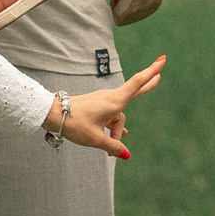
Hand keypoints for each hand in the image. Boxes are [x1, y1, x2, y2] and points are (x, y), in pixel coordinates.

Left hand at [45, 55, 166, 157]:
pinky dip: (112, 129)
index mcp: (113, 102)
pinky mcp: (97, 106)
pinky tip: (116, 138)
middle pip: (133, 93)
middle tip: (162, 67)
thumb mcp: (95, 139)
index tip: (162, 60)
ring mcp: (103, 102)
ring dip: (115, 133)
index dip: (151, 73)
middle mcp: (110, 99)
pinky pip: (111, 118)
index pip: (137, 84)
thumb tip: (126, 154)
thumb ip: (112, 146)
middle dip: (148, 83)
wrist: (52, 114)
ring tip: (108, 150)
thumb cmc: (74, 123)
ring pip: (117, 118)